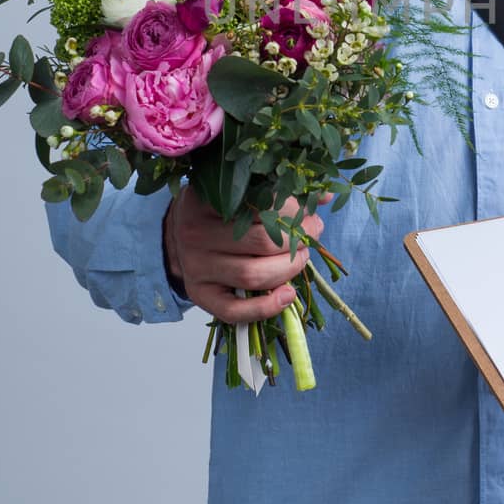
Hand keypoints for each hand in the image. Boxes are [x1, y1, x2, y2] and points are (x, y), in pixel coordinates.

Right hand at [163, 189, 332, 322]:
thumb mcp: (241, 192)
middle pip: (261, 242)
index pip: (261, 203)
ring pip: (252, 276)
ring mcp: (196, 267)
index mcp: (207, 199)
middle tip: (313, 236)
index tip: (312, 215)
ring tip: (303, 258)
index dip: (295, 212)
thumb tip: (326, 196)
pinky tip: (287, 295)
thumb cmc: (218, 212)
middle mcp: (196, 233)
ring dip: (288, 270)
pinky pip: (234, 311)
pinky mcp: (199, 294)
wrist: (177, 236)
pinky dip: (266, 308)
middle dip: (298, 241)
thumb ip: (280, 192)